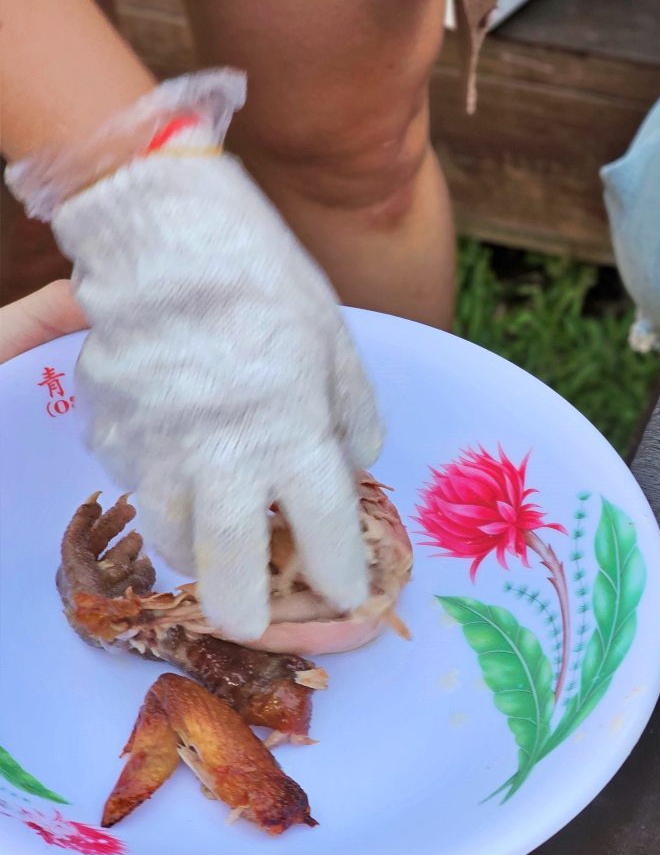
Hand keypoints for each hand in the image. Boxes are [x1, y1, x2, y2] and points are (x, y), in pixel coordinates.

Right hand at [6, 73, 382, 641]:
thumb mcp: (335, 344)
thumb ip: (351, 416)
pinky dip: (156, 482)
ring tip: (216, 535)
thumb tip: (357, 464)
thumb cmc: (264, 282)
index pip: (323, 533)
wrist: (165, 231)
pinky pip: (132, 477)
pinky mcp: (108, 427)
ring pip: (171, 534)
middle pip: (227, 570)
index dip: (340, 574)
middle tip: (251, 623)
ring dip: (197, 548)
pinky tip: (174, 455)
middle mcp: (220, 459)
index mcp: (291, 437)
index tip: (349, 595)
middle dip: (244, 612)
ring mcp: (155, 449)